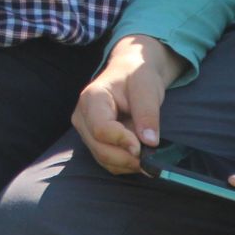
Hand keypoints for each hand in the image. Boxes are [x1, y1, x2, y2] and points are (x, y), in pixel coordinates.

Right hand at [72, 34, 185, 174]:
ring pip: (104, 159)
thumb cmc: (137, 75)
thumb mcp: (147, 87)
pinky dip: (125, 163)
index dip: (122, 141)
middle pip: (100, 148)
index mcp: (92, 97)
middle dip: (127, 157)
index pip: (101, 129)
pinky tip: (139, 153)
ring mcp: (85, 130)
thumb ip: (147, 113)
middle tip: (152, 157)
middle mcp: (82, 116)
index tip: (143, 146)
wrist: (130, 72)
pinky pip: (108, 161)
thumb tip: (149, 142)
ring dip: (128, 162)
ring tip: (147, 152)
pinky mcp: (93, 141)